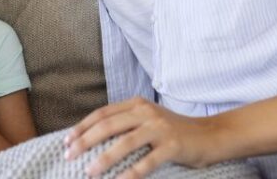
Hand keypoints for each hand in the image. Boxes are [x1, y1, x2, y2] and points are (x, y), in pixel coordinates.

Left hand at [63, 97, 220, 177]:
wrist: (210, 136)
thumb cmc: (173, 131)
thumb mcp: (147, 119)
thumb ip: (125, 122)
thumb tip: (92, 137)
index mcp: (137, 104)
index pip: (102, 113)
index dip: (82, 127)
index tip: (67, 141)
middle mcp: (146, 112)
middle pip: (109, 126)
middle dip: (85, 141)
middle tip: (69, 156)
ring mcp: (160, 128)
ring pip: (125, 143)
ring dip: (104, 159)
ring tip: (89, 172)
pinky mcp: (172, 145)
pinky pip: (147, 162)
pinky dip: (131, 174)